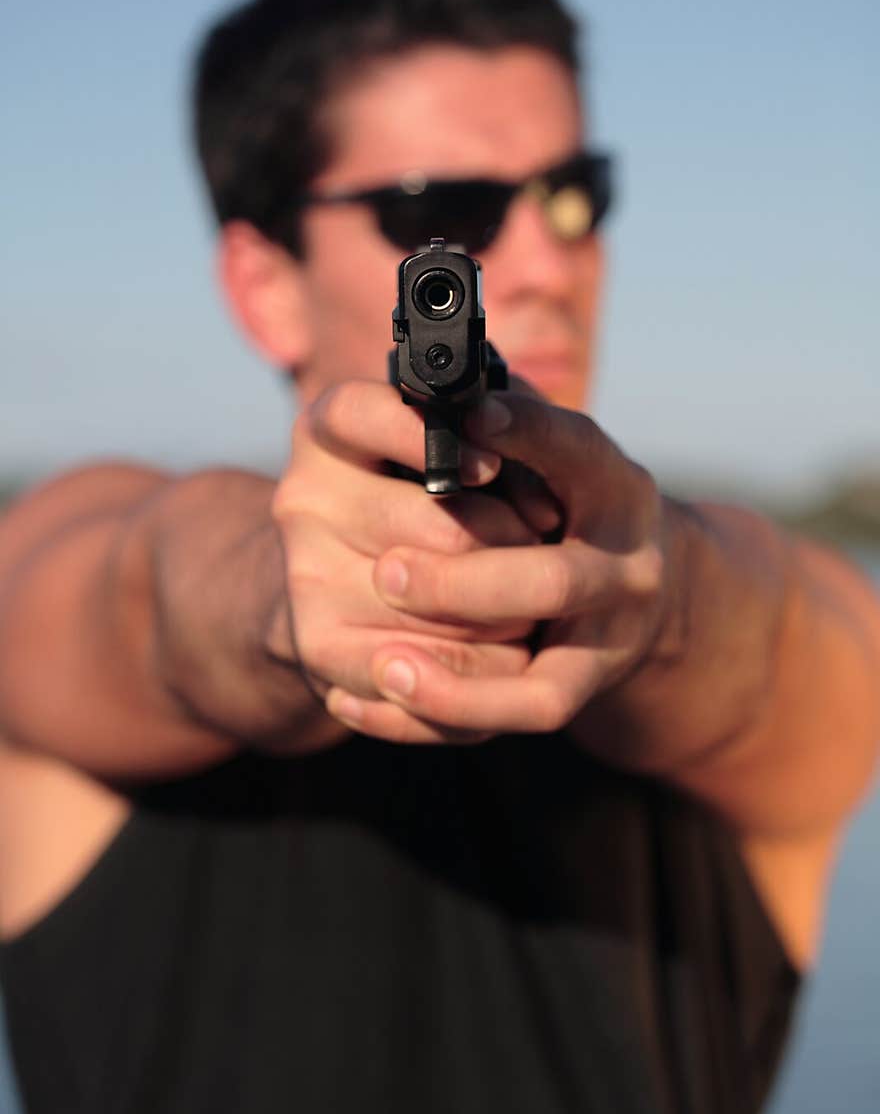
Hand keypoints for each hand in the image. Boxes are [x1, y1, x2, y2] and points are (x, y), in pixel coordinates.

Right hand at [271, 380, 560, 742]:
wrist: (352, 588)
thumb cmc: (431, 500)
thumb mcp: (461, 448)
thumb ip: (497, 437)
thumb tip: (539, 496)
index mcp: (329, 433)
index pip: (360, 415)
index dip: (425, 437)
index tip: (491, 464)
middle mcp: (304, 500)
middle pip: (433, 526)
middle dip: (510, 542)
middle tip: (544, 545)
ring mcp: (306, 576)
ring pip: (440, 605)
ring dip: (507, 612)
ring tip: (530, 602)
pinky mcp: (320, 646)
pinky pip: (421, 670)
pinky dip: (479, 669)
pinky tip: (503, 650)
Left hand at [330, 391, 676, 741]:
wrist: (635, 586)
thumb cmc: (567, 500)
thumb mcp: (551, 451)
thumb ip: (505, 425)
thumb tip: (436, 392)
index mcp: (615, 486)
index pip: (577, 450)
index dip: (525, 432)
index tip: (467, 415)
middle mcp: (625, 568)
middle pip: (555, 585)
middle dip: (466, 585)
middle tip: (388, 573)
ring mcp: (607, 640)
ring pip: (540, 684)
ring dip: (456, 679)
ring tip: (382, 667)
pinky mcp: (576, 690)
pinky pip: (511, 721)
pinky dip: (438, 718)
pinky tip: (364, 699)